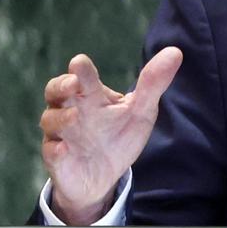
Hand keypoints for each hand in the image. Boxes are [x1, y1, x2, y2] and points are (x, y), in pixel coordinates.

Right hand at [39, 48, 182, 224]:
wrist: (103, 176)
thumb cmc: (118, 136)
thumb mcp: (140, 111)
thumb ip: (153, 83)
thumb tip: (176, 51)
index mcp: (90, 95)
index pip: (81, 77)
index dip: (80, 70)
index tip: (80, 62)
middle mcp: (70, 110)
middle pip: (55, 91)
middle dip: (60, 86)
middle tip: (72, 84)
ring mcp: (61, 134)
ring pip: (50, 120)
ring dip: (61, 118)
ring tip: (76, 118)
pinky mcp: (56, 158)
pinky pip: (50, 152)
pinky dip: (55, 150)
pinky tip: (63, 150)